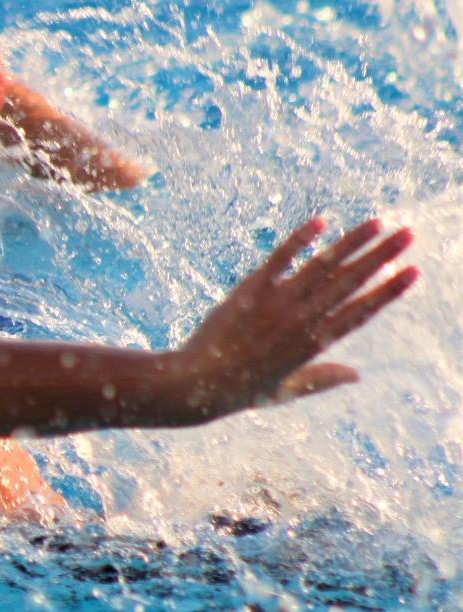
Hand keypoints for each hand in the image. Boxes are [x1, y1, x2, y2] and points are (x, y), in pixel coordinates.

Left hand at [171, 218, 417, 421]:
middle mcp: (302, 319)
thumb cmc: (242, 390)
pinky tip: (322, 221)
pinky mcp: (250, 289)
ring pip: (323, 265)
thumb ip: (323, 379)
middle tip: (408, 233)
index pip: (361, 311)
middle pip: (350, 281)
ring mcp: (276, 301)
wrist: (198, 382)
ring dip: (353, 241)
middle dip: (382, 255)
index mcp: (315, 343)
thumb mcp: (287, 390)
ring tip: (379, 222)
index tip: (412, 270)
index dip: (389, 290)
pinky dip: (301, 238)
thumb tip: (357, 375)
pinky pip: (280, 258)